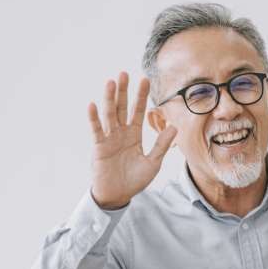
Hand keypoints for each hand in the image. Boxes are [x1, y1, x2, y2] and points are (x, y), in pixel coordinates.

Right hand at [87, 72, 176, 208]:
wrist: (118, 195)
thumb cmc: (134, 180)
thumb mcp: (153, 162)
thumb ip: (161, 145)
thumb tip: (175, 126)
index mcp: (133, 135)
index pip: (137, 111)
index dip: (141, 96)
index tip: (144, 79)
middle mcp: (120, 133)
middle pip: (121, 108)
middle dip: (124, 91)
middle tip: (125, 73)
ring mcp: (109, 138)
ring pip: (109, 114)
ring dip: (109, 98)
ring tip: (111, 82)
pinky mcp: (99, 147)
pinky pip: (96, 130)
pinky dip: (94, 118)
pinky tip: (93, 105)